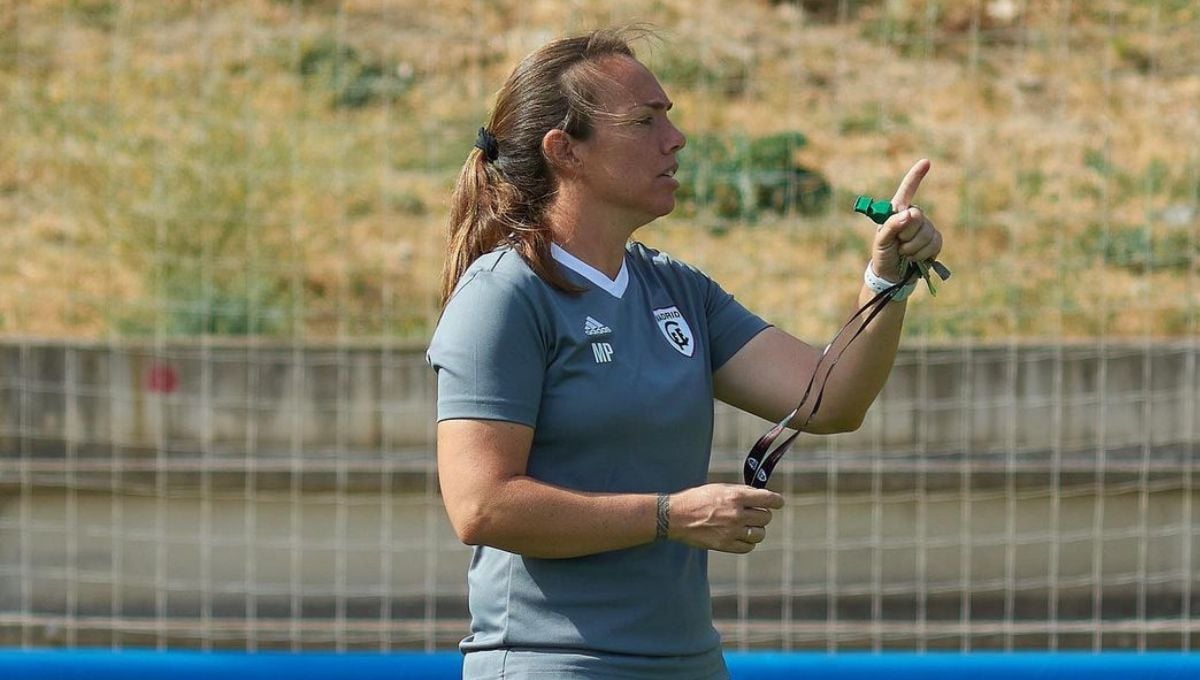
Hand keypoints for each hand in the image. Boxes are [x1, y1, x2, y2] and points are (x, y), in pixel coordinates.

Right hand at [668, 484, 783, 553]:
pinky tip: (741, 536)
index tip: (779, 502)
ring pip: (760, 534)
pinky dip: (748, 542)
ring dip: (757, 529)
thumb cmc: (697, 499)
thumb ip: (741, 492)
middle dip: (763, 514)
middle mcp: (736, 514)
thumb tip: (760, 495)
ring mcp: (731, 531)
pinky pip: (748, 547)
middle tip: (755, 512)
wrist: (676, 516)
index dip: (777, 501)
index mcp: (735, 496)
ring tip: (747, 526)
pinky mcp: (725, 545)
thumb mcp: (719, 488)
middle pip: (766, 517)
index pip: (768, 499)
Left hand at [871, 159, 943, 282]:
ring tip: (904, 253)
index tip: (926, 162)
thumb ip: (891, 226)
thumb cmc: (883, 255)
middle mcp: (913, 216)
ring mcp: (925, 228)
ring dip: (913, 248)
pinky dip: (924, 253)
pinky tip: (916, 257)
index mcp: (897, 212)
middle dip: (906, 234)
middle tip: (898, 244)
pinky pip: (935, 243)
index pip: (907, 190)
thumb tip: (909, 214)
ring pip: (927, 233)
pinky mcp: (934, 241)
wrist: (892, 275)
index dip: (916, 176)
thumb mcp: (881, 241)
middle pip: (917, 217)